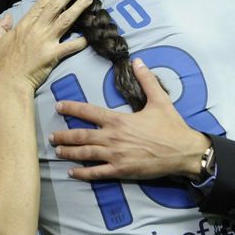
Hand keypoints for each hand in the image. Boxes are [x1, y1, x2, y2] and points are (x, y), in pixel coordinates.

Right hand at [0, 0, 90, 92]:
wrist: (9, 82)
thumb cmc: (2, 64)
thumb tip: (7, 16)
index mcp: (24, 25)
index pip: (41, 4)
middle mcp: (37, 29)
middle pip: (55, 7)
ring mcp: (46, 41)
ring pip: (65, 20)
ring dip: (78, 8)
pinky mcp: (53, 54)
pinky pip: (70, 46)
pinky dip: (81, 41)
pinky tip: (91, 35)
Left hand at [50, 58, 210, 180]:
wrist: (183, 151)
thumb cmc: (171, 127)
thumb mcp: (160, 100)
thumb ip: (146, 80)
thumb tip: (138, 61)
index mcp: (119, 120)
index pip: (89, 112)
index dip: (72, 109)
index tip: (58, 106)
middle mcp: (113, 137)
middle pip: (82, 136)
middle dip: (64, 135)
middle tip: (51, 135)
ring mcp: (115, 155)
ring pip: (85, 154)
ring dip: (69, 153)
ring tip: (57, 151)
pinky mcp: (121, 170)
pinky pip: (97, 172)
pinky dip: (83, 173)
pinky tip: (73, 173)